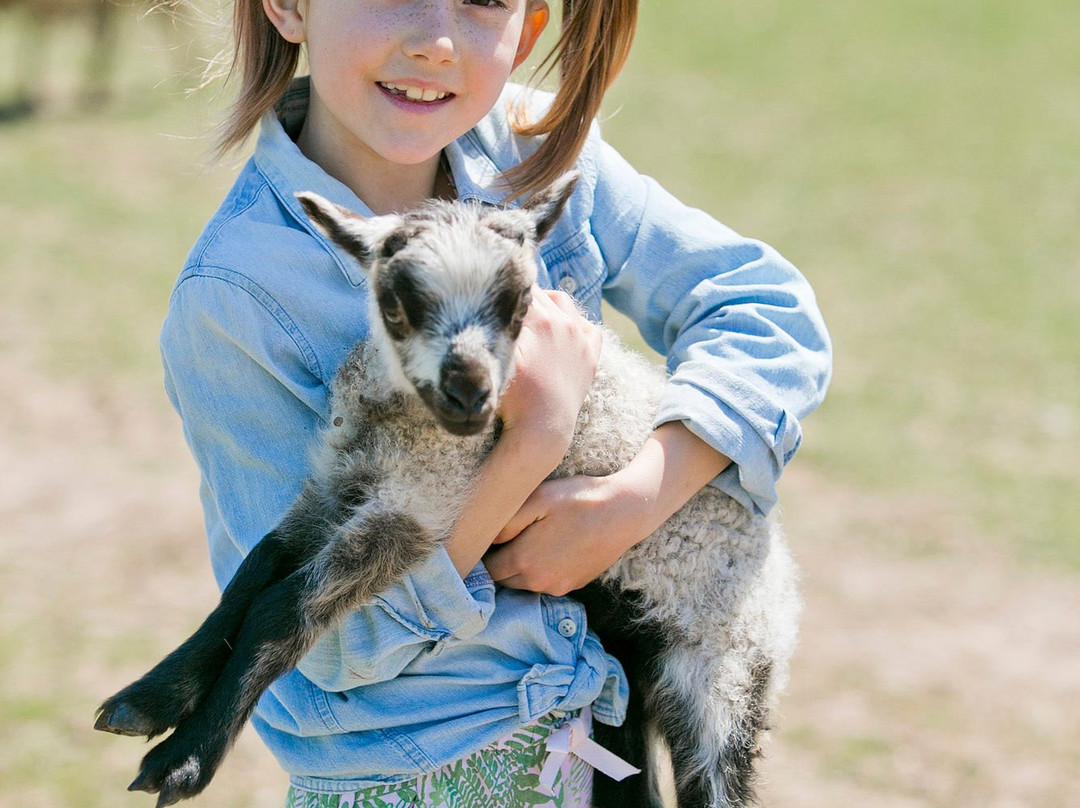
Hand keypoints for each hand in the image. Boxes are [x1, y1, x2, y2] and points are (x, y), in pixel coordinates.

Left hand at [483, 472, 646, 594]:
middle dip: (496, 563)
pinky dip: (539, 571)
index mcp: (523, 561)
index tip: (481, 539)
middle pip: (501, 580)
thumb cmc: (579, 499)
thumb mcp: (537, 498)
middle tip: (499, 539)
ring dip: (517, 568)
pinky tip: (547, 547)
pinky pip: (544, 583)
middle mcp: (538, 582)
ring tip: (525, 540)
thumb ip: (504, 522)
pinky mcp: (573, 585)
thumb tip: (483, 540)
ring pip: (522, 584)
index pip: (484, 570)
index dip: (479, 555)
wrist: (625, 512)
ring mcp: (558, 587)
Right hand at [497, 288, 601, 459]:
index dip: (504, 294)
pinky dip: (575, 323)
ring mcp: (581, 339)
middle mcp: (565, 322)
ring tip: (530, 315)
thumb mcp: (496, 359)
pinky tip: (561, 330)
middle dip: (522, 299)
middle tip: (505, 309)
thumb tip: (491, 307)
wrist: (543, 430)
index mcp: (541, 319)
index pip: (520, 290)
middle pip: (540, 294)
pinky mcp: (590, 356)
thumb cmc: (512, 398)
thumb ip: (496, 328)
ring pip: (563, 303)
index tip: (491, 300)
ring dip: (547, 304)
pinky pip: (588, 327)